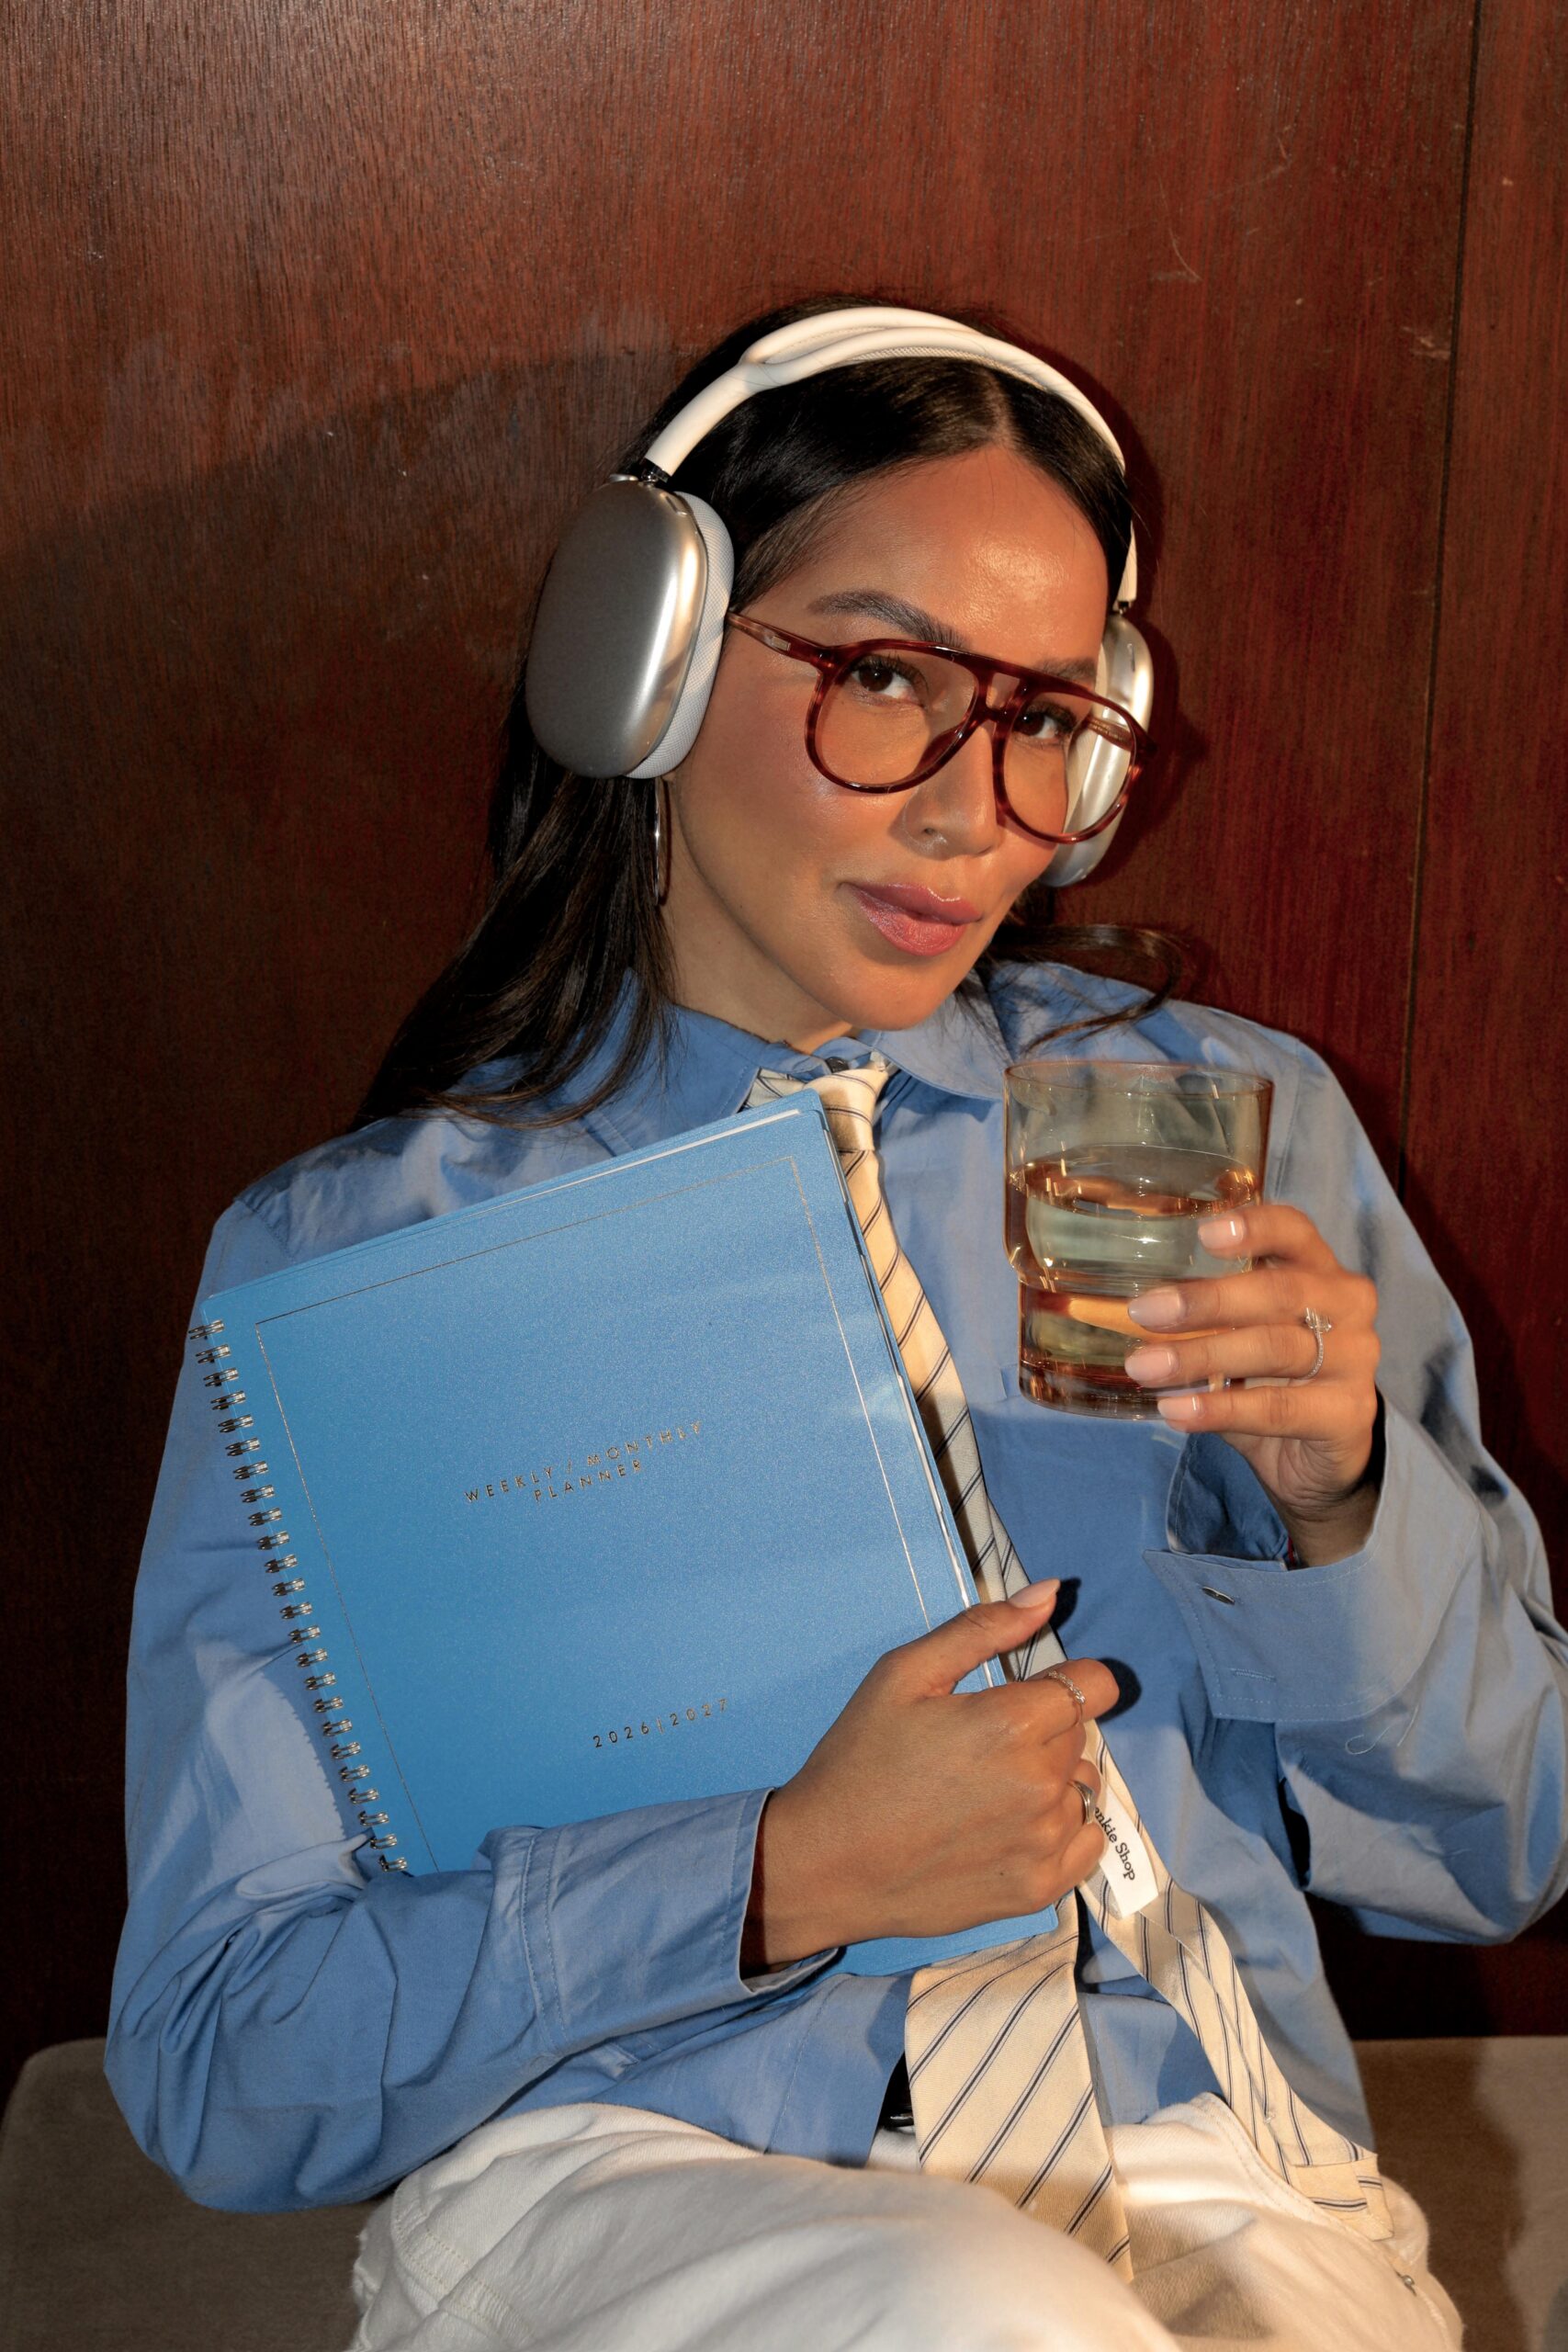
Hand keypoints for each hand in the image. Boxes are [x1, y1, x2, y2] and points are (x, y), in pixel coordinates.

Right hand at [742, 1581, 1117, 1970]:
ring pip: (1083, 1787)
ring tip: (989, 1790)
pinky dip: (1062, 1829)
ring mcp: (1044, 1842)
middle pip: (1081, 1734)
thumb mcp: (905, 1674)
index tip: (1028, 1693)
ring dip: (1053, 1780)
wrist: (827, 1863)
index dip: (1065, 1681)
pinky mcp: (1039, 1888)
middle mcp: (1042, 1783)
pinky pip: (1086, 1842)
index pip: (1095, 1686)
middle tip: (981, 1746)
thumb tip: (1052, 1592)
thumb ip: (984, 1628)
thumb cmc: (860, 1759)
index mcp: (1013, 1722)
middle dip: (1045, 1729)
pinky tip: (1010, 1828)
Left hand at [1122, 1203, 1381, 1562]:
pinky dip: (1221, 1409)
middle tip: (1144, 1313)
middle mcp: (1347, 1305)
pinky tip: (1177, 1410)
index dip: (1255, 1227)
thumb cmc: (1271, 1379)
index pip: (1295, 1231)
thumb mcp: (1242, 1335)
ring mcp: (1357, 1359)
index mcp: (1319, 1270)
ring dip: (1202, 1357)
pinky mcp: (1350, 1413)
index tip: (1204, 1234)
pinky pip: (1280, 1408)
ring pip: (1275, 1349)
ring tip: (1145, 1368)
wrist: (1318, 1459)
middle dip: (1207, 1301)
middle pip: (1279, 1291)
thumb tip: (1127, 1308)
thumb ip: (1206, 1317)